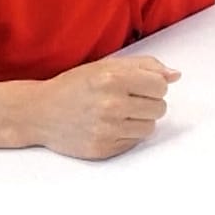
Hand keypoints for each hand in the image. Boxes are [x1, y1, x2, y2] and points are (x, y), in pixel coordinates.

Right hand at [29, 57, 179, 160]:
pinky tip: (109, 125)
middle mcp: (111, 105)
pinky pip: (135, 141)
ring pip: (150, 127)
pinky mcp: (103, 149)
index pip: (161, 86)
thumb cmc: (75, 86)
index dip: (153, 85)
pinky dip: (127, 133)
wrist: (39, 112)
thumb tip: (175, 75)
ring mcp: (106, 129)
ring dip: (140, 119)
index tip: (139, 85)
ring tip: (118, 113)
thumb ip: (145, 66)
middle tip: (126, 99)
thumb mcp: (107, 65)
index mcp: (113, 79)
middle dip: (147, 103)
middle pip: (160, 108)